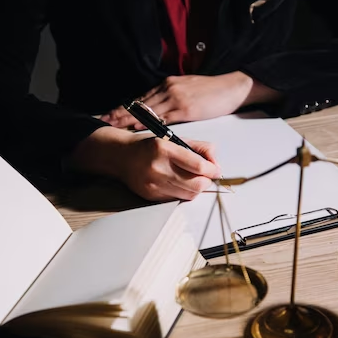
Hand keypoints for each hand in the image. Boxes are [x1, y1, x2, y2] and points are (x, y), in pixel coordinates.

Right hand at [70, 127, 221, 200]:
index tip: (216, 169)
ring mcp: (153, 184)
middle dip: (207, 181)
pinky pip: (177, 198)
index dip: (213, 170)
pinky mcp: (151, 196)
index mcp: (164, 149)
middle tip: (207, 175)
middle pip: (197, 184)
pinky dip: (184, 192)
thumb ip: (199, 148)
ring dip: (197, 188)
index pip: (199, 166)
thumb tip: (215, 163)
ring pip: (190, 194)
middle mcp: (158, 168)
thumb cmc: (149, 147)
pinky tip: (180, 183)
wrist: (121, 157)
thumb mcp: (174, 139)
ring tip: (194, 178)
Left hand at [103, 72, 280, 129]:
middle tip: (102, 119)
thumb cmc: (212, 91)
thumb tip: (161, 112)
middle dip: (119, 112)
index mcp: (168, 84)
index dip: (124, 107)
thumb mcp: (188, 90)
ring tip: (112, 124)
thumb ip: (173, 98)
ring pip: (146, 109)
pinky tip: (136, 127)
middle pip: (139, 103)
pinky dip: (147, 122)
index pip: (141, 98)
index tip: (109, 113)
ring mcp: (176, 97)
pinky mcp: (185, 108)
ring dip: (127, 118)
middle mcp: (168, 88)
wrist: (232, 87)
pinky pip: (162, 117)